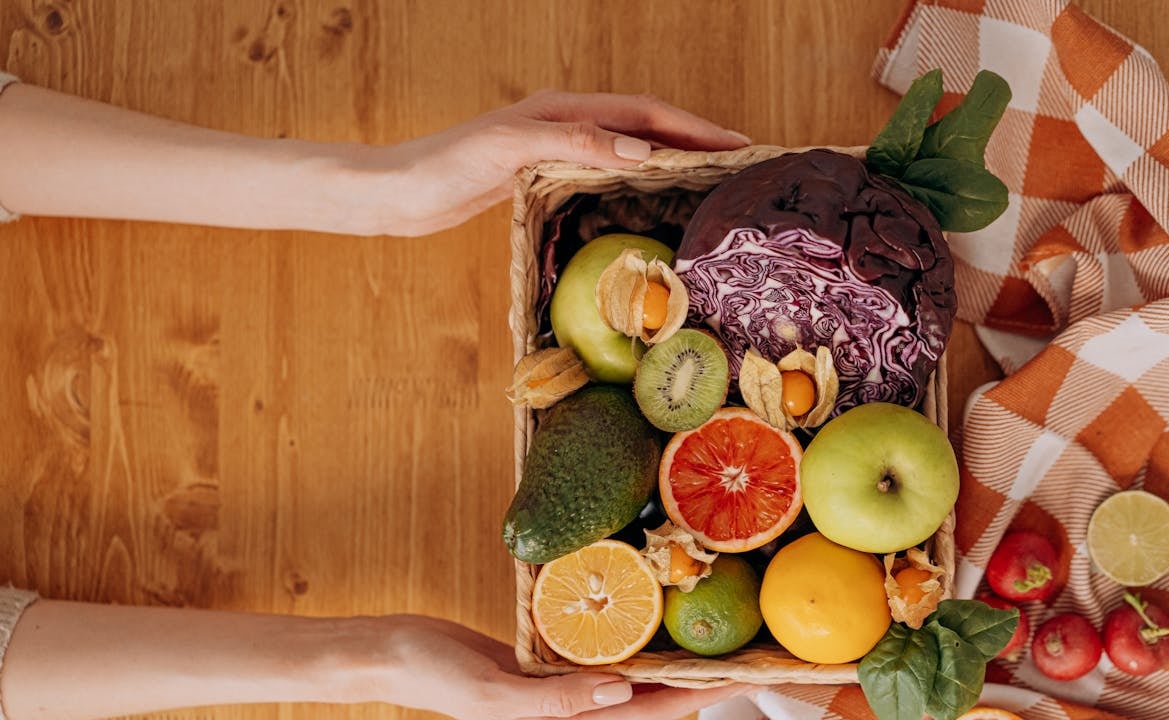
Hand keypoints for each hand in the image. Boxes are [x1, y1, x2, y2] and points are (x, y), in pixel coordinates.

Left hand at [361, 89, 750, 236]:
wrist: (400, 192)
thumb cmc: (447, 167)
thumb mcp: (511, 148)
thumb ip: (575, 142)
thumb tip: (641, 149)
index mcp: (563, 108)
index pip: (645, 113)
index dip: (694, 128)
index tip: (737, 145)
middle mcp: (565, 122)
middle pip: (646, 125)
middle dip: (695, 140)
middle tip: (740, 163)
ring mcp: (555, 147)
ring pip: (629, 148)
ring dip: (671, 160)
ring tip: (710, 181)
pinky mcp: (543, 174)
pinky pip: (606, 172)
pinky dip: (639, 181)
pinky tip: (651, 201)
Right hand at [373, 616, 755, 718]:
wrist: (393, 652)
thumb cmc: (431, 673)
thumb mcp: (490, 693)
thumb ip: (555, 701)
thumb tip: (620, 692)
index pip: (640, 719)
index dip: (687, 702)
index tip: (730, 681)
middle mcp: (564, 714)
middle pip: (643, 704)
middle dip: (688, 687)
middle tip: (733, 657)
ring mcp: (557, 692)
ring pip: (624, 684)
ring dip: (662, 668)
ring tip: (702, 643)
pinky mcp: (544, 669)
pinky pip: (595, 662)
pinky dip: (624, 649)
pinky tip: (641, 626)